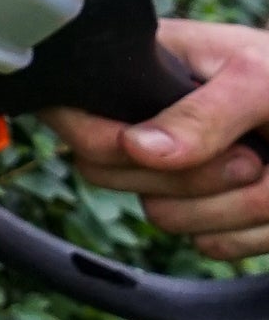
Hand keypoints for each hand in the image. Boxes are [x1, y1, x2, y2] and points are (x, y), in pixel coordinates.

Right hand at [46, 21, 268, 259]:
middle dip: (188, 175)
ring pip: (164, 216)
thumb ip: (200, 114)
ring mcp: (178, 174)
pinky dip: (254, 230)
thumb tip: (138, 149)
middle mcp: (146, 125)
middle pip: (108, 175)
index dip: (100, 140)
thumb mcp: (257, 80)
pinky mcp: (213, 216)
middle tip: (247, 156)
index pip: (70, 114)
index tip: (149, 150)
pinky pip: (211, 245)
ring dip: (234, 203)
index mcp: (140, 74)